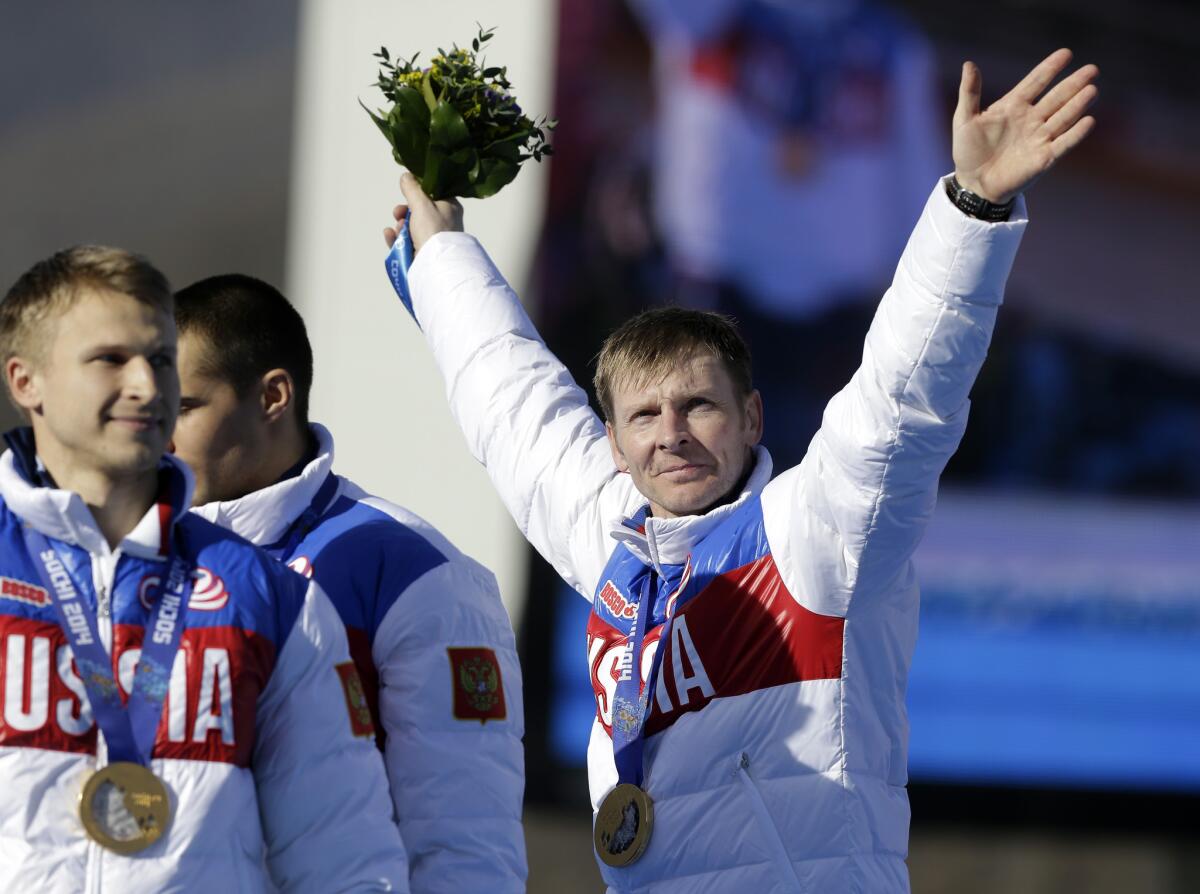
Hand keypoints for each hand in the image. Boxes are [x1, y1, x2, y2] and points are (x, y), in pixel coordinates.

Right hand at [382, 172, 463, 252]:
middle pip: (419, 211)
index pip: (434, 194)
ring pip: (411, 228)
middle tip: (398, 213)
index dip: (418, 192)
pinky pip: (405, 243)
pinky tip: (390, 235)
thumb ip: (412, 188)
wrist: (436, 265)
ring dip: (400, 226)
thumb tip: (407, 176)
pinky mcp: (423, 253)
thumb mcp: (422, 203)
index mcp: (449, 208)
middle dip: (404, 211)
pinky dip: (396, 239)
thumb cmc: (433, 231)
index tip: (407, 192)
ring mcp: (433, 239)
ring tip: (399, 229)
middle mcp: (444, 223)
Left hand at [952, 48, 1097, 203]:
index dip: (1050, 68)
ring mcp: (1039, 137)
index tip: (1066, 53)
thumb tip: (969, 64)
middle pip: (1057, 97)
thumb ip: (969, 93)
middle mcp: (1031, 119)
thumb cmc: (967, 151)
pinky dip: (1076, 133)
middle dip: (1074, 83)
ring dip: (1078, 104)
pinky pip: (1063, 144)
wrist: (973, 183)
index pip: (1036, 82)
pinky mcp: (1044, 158)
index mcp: (1013, 106)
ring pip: (1063, 117)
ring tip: (1092, 90)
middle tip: (1092, 69)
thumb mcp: (964, 120)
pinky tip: (1088, 121)